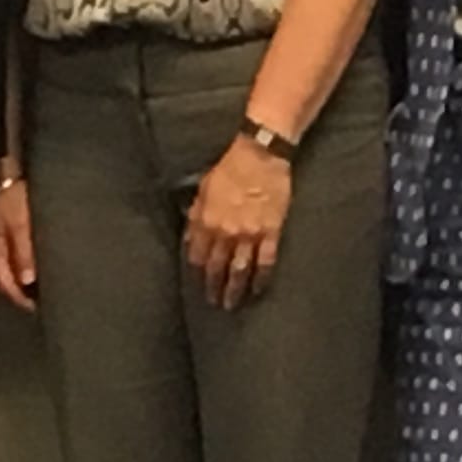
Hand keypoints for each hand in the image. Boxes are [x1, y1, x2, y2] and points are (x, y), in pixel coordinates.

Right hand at [0, 175, 37, 311]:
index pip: (4, 280)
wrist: (6, 162)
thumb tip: (27, 281)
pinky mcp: (7, 223)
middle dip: (22, 289)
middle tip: (41, 300)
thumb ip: (23, 251)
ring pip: (10, 263)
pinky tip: (36, 261)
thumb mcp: (20, 221)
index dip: (18, 296)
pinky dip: (25, 260)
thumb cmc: (14, 191)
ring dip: (23, 275)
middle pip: (6, 274)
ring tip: (42, 285)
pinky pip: (15, 249)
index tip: (36, 308)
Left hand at [184, 140, 292, 307]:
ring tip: (233, 304)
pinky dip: (261, 278)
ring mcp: (249, 235)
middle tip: (215, 303)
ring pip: (240, 270)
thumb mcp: (204, 190)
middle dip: (214, 288)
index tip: (197, 283)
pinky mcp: (271, 233)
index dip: (197, 272)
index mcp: (206, 222)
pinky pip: (265, 262)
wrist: (259, 156)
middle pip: (217, 268)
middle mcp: (225, 233)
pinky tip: (258, 289)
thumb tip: (190, 237)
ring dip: (235, 289)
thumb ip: (196, 215)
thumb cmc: (229, 168)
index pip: (197, 256)